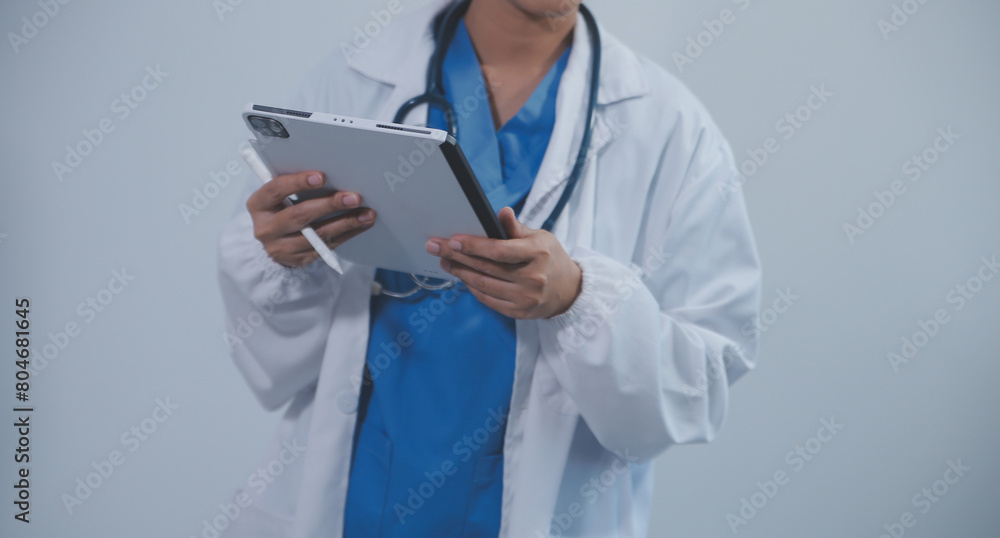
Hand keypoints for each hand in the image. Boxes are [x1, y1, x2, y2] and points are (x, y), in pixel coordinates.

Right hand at [246, 171, 374, 267]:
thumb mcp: (279, 196)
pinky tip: (361, 224)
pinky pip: (327, 246)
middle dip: (329, 205)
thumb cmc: (280, 210)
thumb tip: (329, 172)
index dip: (297, 182)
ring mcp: (282, 247)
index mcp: (258, 205)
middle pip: (299, 216)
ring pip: (317, 235)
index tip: (321, 176)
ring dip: (346, 223)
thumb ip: (293, 185)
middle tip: (353, 197)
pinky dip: (347, 234)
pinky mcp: (299, 259)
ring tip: (366, 214)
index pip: (275, 190)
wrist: (276, 242)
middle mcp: (266, 228)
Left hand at [425, 207, 581, 318]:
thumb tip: (502, 212)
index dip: (474, 246)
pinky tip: (463, 277)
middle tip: (436, 247)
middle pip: (486, 267)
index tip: (453, 240)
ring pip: (483, 285)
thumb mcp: (540, 238)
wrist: (568, 290)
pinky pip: (488, 300)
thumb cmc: (549, 258)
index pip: (500, 250)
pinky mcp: (519, 312)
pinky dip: (472, 288)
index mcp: (538, 254)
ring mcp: (526, 298)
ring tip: (446, 261)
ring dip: (460, 272)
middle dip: (457, 256)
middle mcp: (532, 278)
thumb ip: (516, 228)